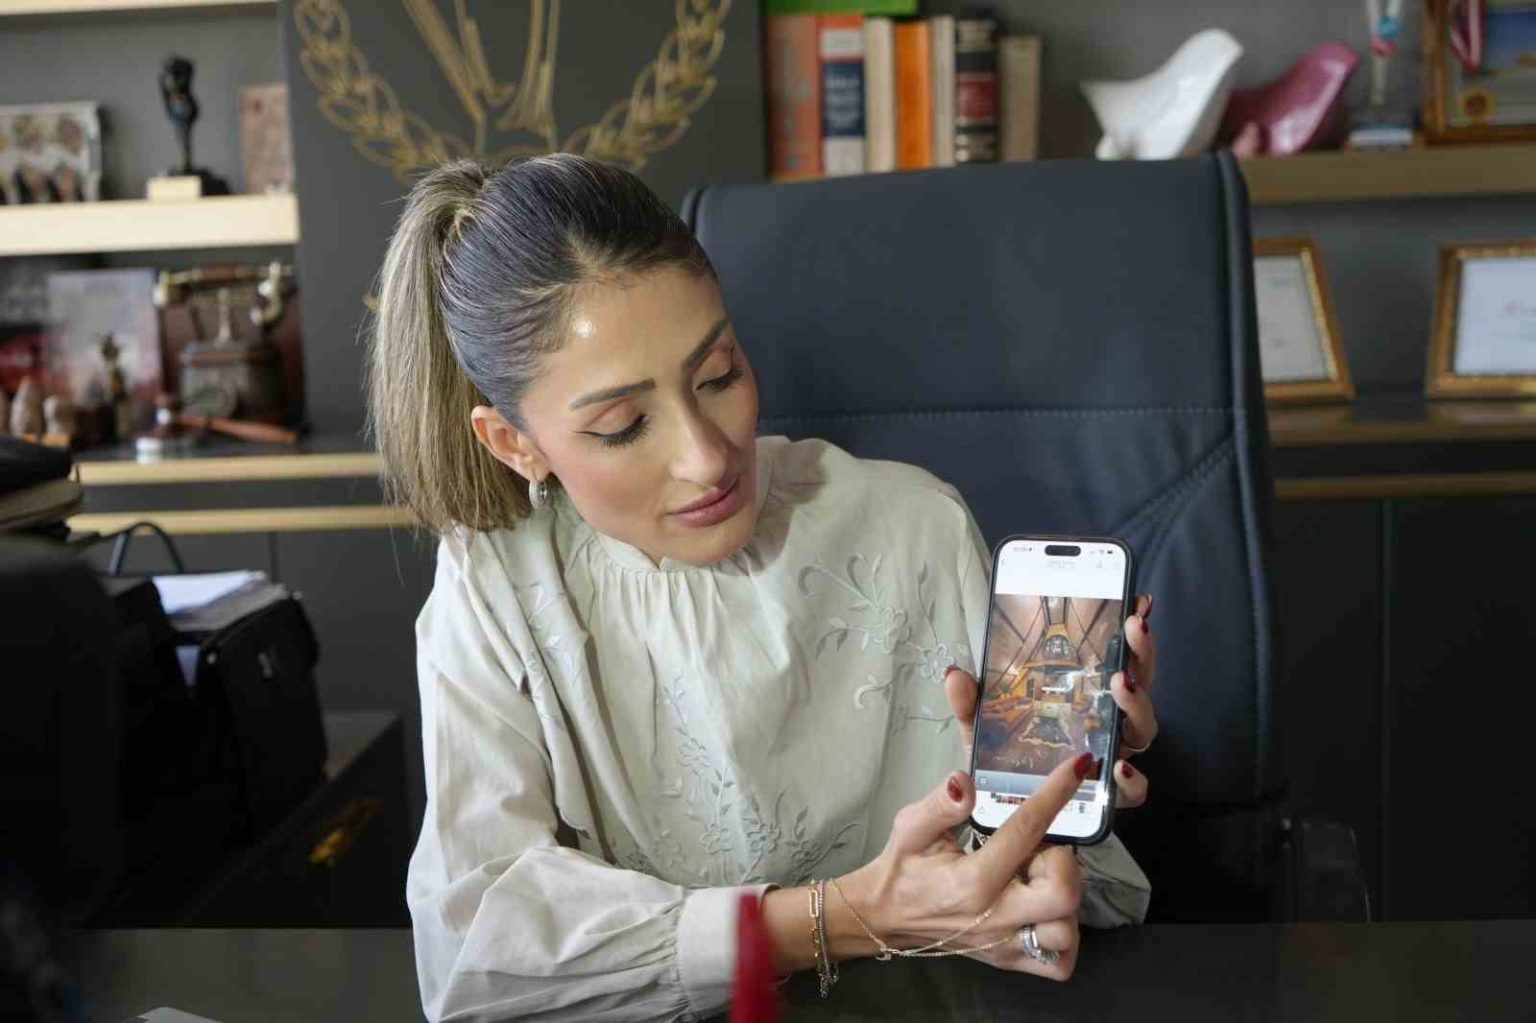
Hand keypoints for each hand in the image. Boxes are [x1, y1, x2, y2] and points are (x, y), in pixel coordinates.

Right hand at [829, 757, 1085, 979]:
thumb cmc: (903, 867)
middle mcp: (995, 917)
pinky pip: (1060, 961)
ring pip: (1067, 930)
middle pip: (1063, 894)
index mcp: (972, 880)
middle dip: (1062, 861)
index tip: (1077, 767)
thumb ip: (940, 804)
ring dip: (1063, 897)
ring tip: (1036, 879)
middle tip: (1037, 849)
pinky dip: (1065, 934)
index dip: (1056, 793)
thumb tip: (965, 780)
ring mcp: (1005, 945)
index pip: (1026, 830)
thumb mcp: (910, 826)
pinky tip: (1044, 909)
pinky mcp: (1009, 961)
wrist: (885, 917)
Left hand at [943, 592, 1158, 809]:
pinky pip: (1132, 789)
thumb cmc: (999, 758)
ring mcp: (1111, 753)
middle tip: (1134, 627)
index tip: (1134, 599)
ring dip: (1137, 702)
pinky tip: (1118, 766)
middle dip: (1140, 652)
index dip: (1128, 631)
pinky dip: (1132, 779)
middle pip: (1139, 683)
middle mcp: (1105, 721)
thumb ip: (969, 702)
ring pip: (1143, 726)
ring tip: (1121, 682)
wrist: (998, 811)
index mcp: (1082, 696)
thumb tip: (954, 673)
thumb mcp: (981, 725)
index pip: (1113, 657)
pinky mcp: (1108, 793)